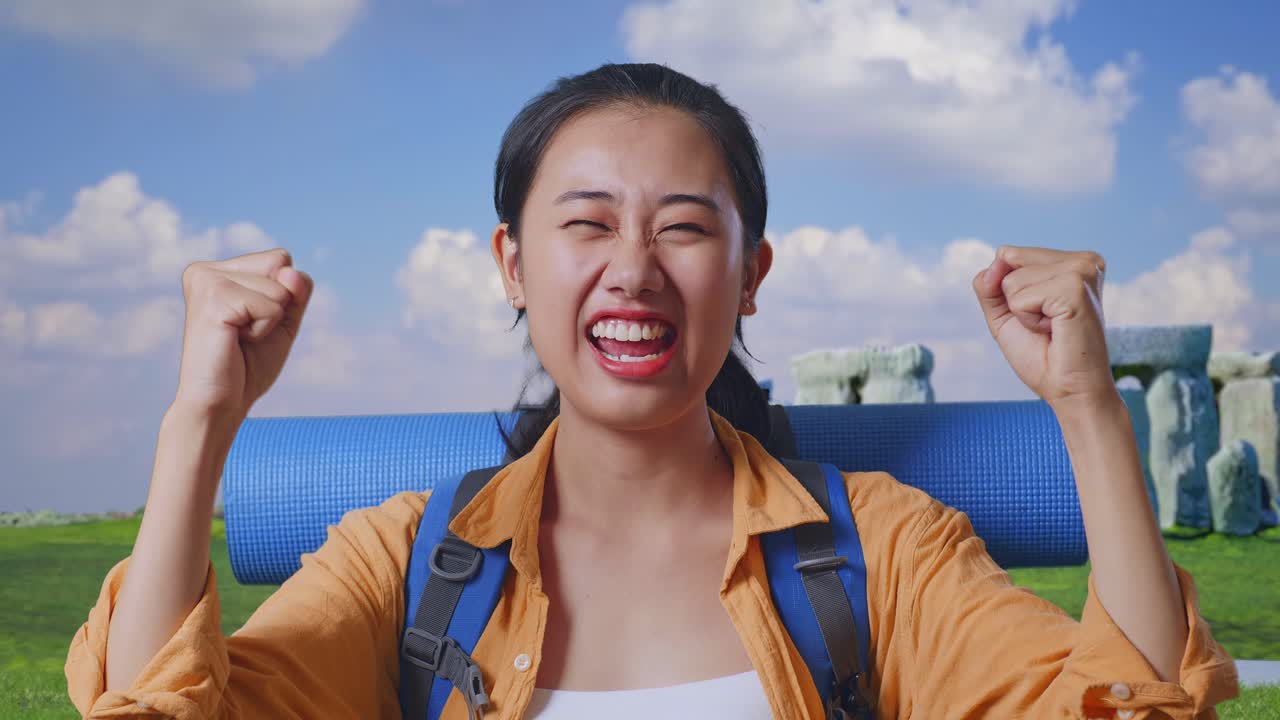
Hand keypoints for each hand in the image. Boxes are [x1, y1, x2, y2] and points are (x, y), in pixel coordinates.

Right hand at [173, 248, 313, 420]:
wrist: (221, 403)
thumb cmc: (247, 365)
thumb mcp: (283, 320)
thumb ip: (296, 290)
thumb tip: (289, 271)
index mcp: (217, 270)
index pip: (280, 259)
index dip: (283, 296)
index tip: (252, 322)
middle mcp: (205, 269)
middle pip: (281, 265)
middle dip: (278, 306)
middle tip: (244, 334)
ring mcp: (205, 280)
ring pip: (279, 287)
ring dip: (270, 321)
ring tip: (237, 339)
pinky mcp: (212, 298)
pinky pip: (270, 306)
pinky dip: (264, 329)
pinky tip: (234, 341)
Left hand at [972, 245, 1116, 414]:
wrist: (1070, 390)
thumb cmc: (1043, 356)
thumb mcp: (1005, 314)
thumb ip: (990, 284)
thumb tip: (996, 260)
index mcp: (1072, 261)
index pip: (1008, 254)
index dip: (1009, 292)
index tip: (1040, 315)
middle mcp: (1083, 260)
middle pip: (1008, 259)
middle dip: (1014, 299)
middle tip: (1046, 324)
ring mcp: (1082, 271)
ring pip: (1011, 279)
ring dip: (1022, 312)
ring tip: (1052, 327)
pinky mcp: (1075, 287)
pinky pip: (1020, 297)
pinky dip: (1028, 319)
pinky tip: (1055, 329)